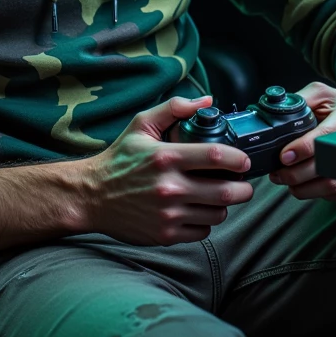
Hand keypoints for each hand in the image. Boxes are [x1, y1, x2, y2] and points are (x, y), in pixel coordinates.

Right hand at [76, 95, 253, 244]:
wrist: (91, 196)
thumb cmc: (119, 159)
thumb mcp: (141, 125)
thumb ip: (174, 108)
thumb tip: (207, 102)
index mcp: (166, 157)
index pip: (217, 157)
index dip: (239, 159)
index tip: (244, 161)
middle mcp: (169, 187)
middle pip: (226, 192)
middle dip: (244, 189)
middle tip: (244, 184)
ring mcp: (168, 214)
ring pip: (217, 214)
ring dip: (224, 205)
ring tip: (218, 196)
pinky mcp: (165, 235)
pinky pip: (202, 231)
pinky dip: (206, 221)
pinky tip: (198, 210)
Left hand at [267, 81, 335, 200]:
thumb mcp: (322, 93)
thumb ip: (299, 100)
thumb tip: (275, 114)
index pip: (323, 138)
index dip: (301, 149)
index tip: (284, 156)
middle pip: (325, 168)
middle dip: (296, 174)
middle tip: (277, 174)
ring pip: (331, 186)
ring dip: (304, 189)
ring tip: (287, 181)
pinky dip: (317, 193)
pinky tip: (305, 185)